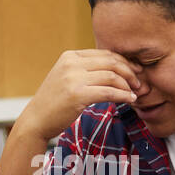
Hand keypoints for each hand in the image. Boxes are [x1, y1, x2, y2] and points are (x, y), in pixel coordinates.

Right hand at [20, 50, 140, 140]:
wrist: (36, 120)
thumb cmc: (54, 103)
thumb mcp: (67, 78)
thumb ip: (85, 70)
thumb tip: (113, 69)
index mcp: (70, 56)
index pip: (105, 53)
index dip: (124, 61)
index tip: (135, 70)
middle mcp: (71, 63)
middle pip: (111, 62)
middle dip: (130, 71)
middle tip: (139, 82)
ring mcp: (73, 78)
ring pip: (112, 76)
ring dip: (128, 85)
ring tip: (135, 93)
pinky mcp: (77, 95)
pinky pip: (109, 92)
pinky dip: (123, 96)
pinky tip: (130, 100)